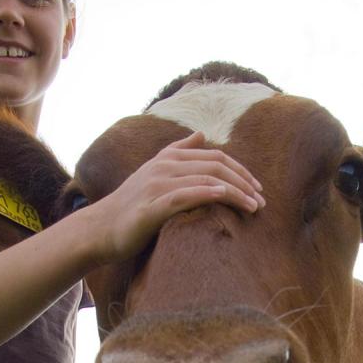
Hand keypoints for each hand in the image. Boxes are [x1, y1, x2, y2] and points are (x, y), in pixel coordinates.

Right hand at [88, 131, 264, 261]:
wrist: (100, 228)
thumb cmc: (131, 204)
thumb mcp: (154, 172)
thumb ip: (177, 152)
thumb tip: (200, 134)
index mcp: (169, 157)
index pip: (215, 157)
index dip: (241, 170)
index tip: (258, 188)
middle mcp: (164, 166)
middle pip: (216, 166)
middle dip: (244, 182)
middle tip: (262, 201)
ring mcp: (157, 184)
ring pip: (206, 180)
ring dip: (235, 192)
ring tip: (254, 207)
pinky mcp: (151, 206)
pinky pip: (185, 195)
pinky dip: (207, 193)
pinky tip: (224, 198)